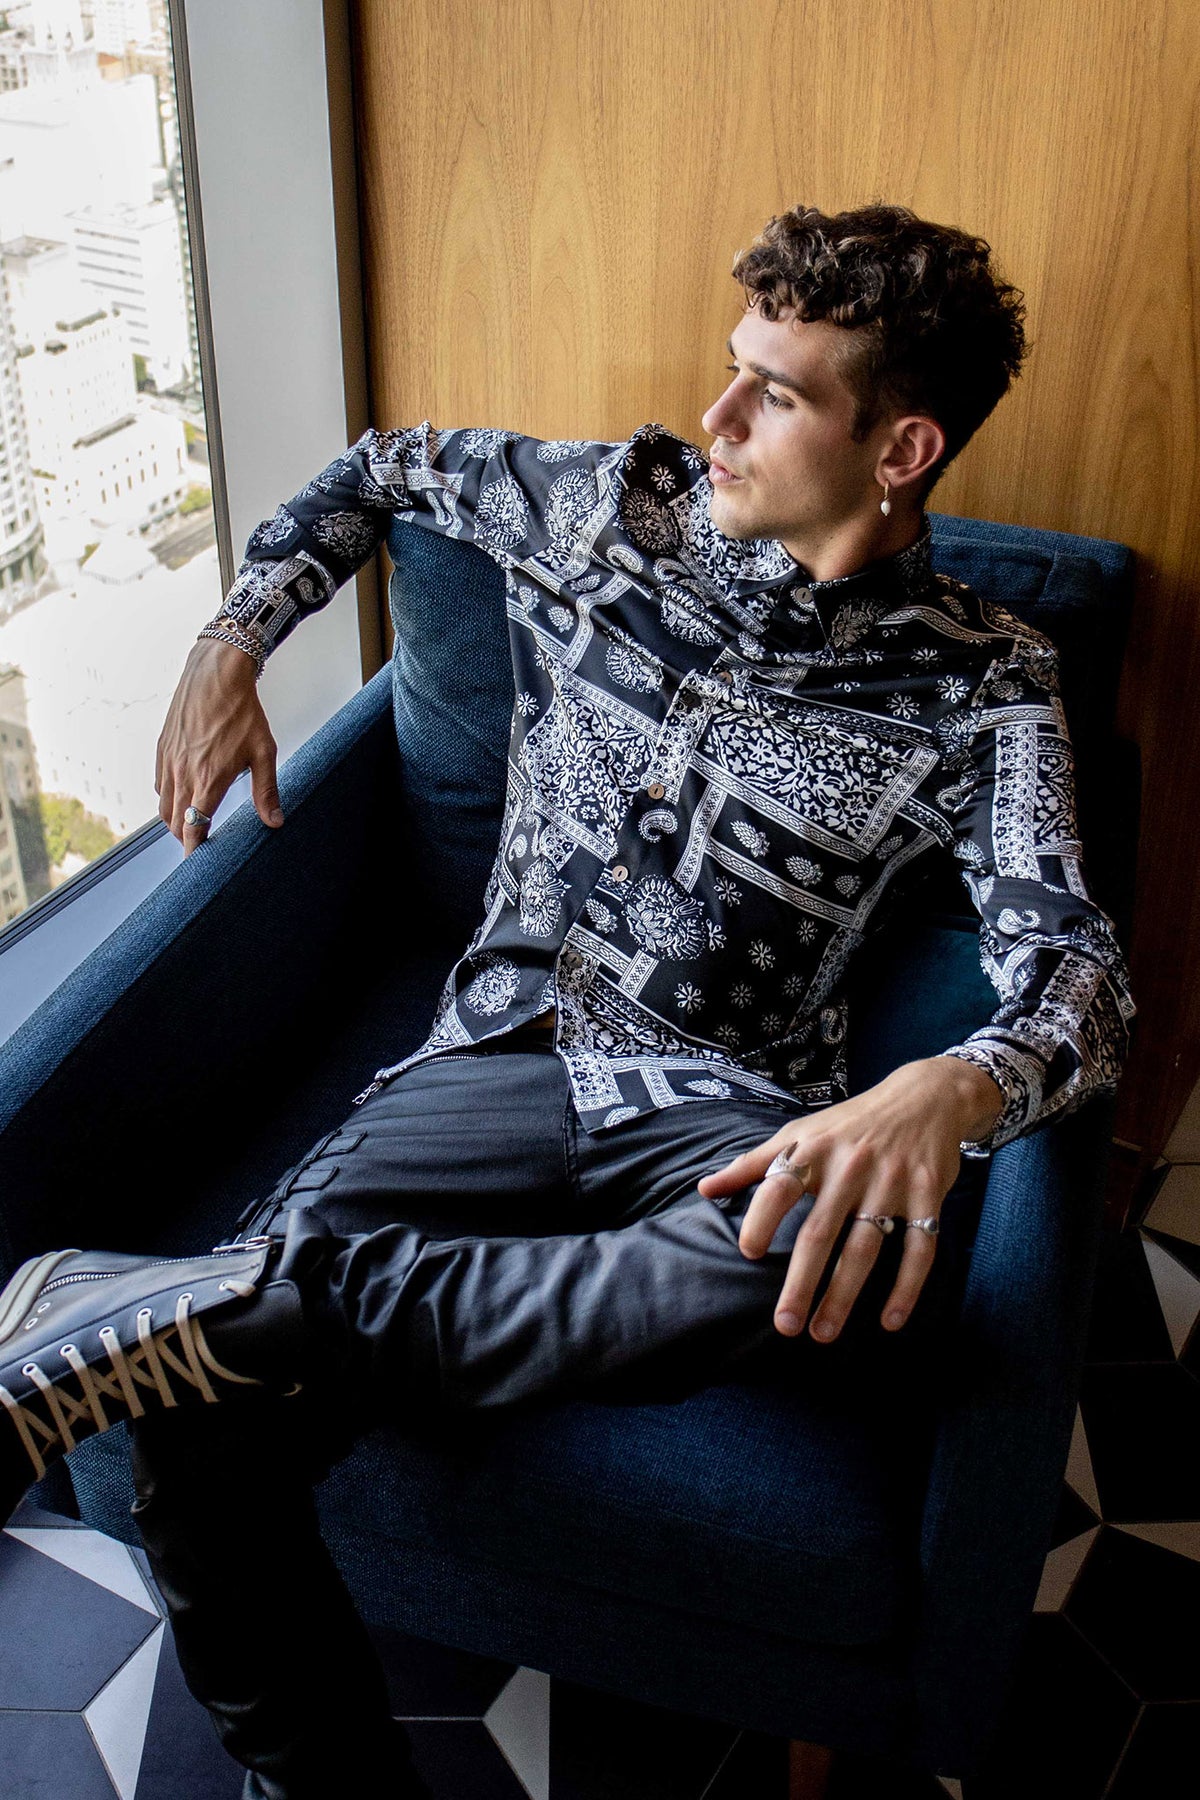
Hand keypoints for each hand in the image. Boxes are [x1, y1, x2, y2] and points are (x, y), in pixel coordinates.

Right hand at [155, 639, 282, 853]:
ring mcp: (168, 760)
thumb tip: (274, 821)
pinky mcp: (161, 748)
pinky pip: (158, 783)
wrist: (215, 674)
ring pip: (162, 804)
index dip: (193, 849)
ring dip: (174, 818)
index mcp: (208, 778)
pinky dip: (166, 796)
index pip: (193, 826)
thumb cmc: (241, 710)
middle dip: (184, 836)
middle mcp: (182, 772)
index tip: (196, 862)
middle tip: (198, 843)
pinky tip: (182, 793)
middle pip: (173, 821)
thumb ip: (266, 791)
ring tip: (191, 822)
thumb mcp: (263, 752)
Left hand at [696, 1057, 1002, 1341]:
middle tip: (784, 1325)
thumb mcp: (800, 1132)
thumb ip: (753, 1164)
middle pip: (820, 1232)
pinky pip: (919, 1249)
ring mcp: (891, 1184)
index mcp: (814, 1151)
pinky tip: (889, 1321)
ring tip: (823, 1333)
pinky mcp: (928, 1196)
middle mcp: (850, 1168)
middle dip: (801, 1282)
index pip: (780, 1187)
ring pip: (866, 1248)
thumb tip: (704, 1189)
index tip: (749, 1253)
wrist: (923, 1098)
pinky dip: (906, 1287)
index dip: (762, 1218)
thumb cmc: (849, 1124)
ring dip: (844, 1295)